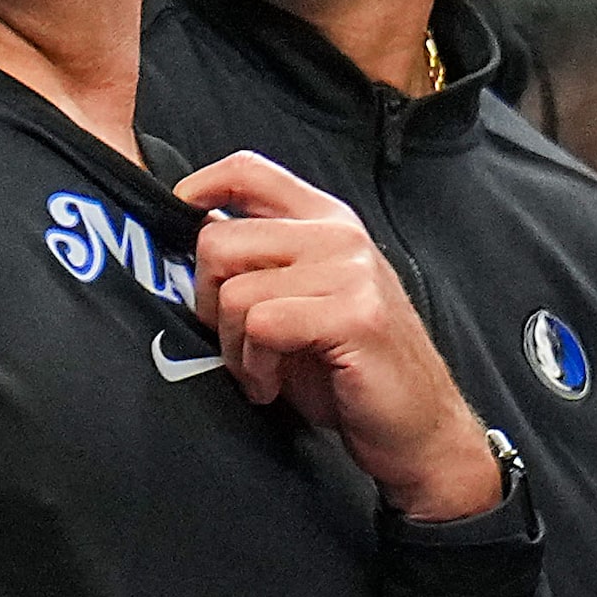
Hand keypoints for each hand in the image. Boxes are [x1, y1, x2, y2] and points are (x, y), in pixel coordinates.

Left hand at [178, 150, 503, 521]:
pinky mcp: (354, 313)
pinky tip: (274, 385)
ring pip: (234, 292)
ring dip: (232, 348)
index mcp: (324, 221)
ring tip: (261, 369)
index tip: (178, 224)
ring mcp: (350, 270)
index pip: (249, 171)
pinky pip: (262, 326)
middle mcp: (338, 234)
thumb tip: (190, 242)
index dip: (197, 188)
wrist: (418, 425)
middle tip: (232, 340)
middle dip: (205, 302)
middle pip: (219, 239)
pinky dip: (255, 367)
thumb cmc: (348, 368)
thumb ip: (259, 265)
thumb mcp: (300, 301)